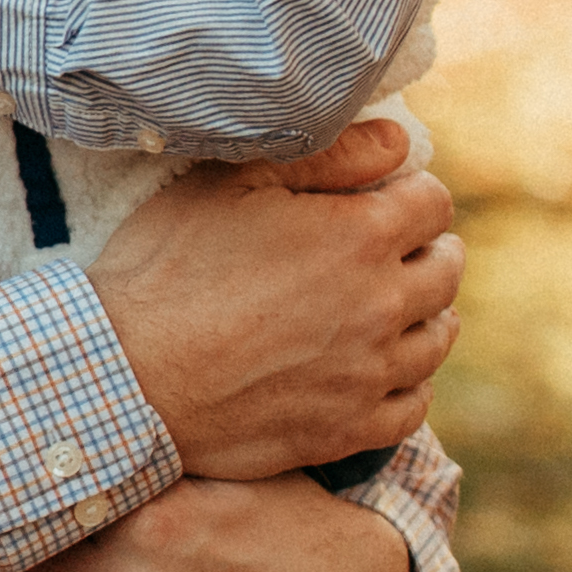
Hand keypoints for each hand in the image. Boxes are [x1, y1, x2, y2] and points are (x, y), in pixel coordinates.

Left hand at [0, 478, 412, 571]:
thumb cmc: (283, 521)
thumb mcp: (221, 468)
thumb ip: (144, 455)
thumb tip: (49, 420)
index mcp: (153, 519)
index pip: (41, 503)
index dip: (27, 496)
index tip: (17, 491)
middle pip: (22, 561)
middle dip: (21, 546)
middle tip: (22, 539)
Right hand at [75, 118, 455, 481]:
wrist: (124, 375)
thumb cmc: (166, 267)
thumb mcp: (229, 182)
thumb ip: (327, 155)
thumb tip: (398, 141)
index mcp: (361, 236)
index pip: (433, 203)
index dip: (410, 193)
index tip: (382, 199)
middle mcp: (382, 306)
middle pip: (446, 269)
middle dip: (425, 249)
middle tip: (390, 249)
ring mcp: (370, 374)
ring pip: (438, 338)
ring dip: (424, 314)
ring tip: (391, 307)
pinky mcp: (348, 429)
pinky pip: (413, 406)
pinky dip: (406, 383)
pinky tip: (377, 370)